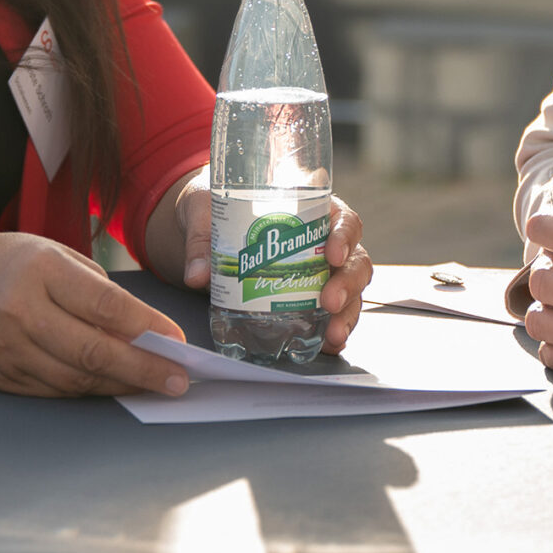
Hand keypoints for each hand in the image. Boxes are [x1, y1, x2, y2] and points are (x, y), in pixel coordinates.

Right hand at [0, 232, 191, 397]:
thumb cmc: (9, 264)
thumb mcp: (54, 254)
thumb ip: (97, 291)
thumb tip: (144, 332)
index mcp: (40, 271)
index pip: (104, 306)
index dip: (146, 327)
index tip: (177, 340)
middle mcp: (20, 312)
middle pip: (93, 351)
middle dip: (143, 370)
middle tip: (177, 380)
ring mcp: (7, 349)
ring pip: (76, 380)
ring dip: (120, 385)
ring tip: (152, 385)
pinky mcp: (0, 377)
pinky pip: (54, 392)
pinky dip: (88, 391)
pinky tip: (112, 387)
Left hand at [174, 180, 374, 355]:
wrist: (203, 227)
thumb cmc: (214, 207)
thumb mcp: (205, 211)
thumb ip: (202, 240)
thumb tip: (198, 275)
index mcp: (311, 211)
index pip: (344, 220)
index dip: (344, 237)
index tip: (332, 253)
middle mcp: (323, 243)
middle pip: (354, 262)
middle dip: (348, 284)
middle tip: (330, 302)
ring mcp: (320, 273)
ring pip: (350, 292)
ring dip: (346, 314)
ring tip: (333, 335)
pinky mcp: (308, 299)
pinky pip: (330, 316)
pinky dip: (332, 331)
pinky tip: (327, 345)